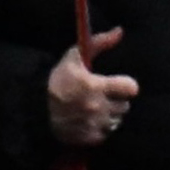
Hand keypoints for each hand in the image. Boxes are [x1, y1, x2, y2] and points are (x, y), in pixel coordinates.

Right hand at [44, 28, 140, 146]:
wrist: (38, 108)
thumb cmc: (59, 79)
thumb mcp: (75, 56)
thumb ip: (100, 42)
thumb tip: (120, 31)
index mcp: (96, 86)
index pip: (131, 89)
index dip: (126, 85)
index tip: (117, 84)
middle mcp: (97, 107)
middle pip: (125, 106)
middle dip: (116, 100)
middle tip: (101, 96)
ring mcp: (94, 124)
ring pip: (117, 120)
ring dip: (109, 115)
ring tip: (94, 108)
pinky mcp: (91, 138)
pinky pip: (106, 133)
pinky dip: (101, 127)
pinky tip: (89, 119)